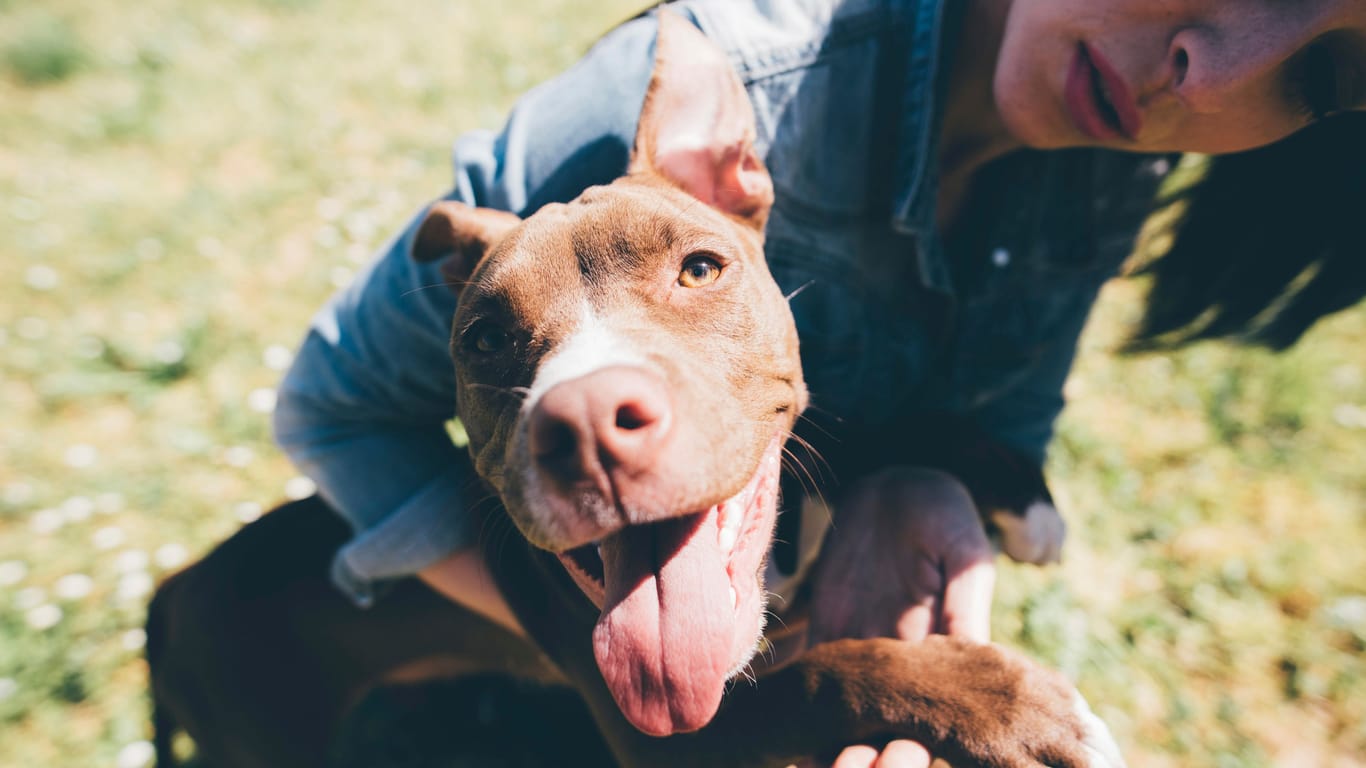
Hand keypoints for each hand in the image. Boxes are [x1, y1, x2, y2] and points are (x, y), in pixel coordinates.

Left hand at [803, 467, 993, 767]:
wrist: (897, 486)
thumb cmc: (944, 516)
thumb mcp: (965, 555)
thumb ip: (964, 605)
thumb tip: (974, 655)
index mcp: (944, 653)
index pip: (934, 714)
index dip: (917, 745)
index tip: (903, 759)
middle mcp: (903, 664)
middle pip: (886, 726)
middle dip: (870, 754)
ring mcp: (862, 649)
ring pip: (847, 711)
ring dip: (831, 741)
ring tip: (814, 765)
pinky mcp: (827, 629)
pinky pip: (813, 671)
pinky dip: (799, 702)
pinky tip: (782, 731)